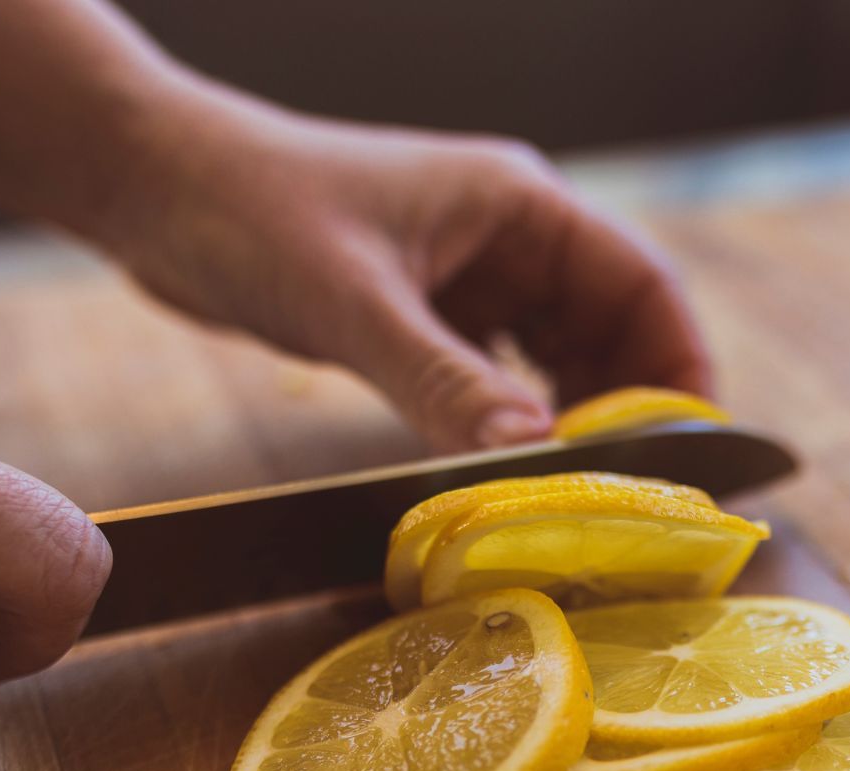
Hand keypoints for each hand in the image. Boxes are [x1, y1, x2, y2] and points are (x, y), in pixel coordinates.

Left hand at [104, 94, 714, 451]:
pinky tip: (509, 475)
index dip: (681, 368)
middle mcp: (505, 239)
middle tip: (641, 501)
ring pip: (554, 360)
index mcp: (517, 206)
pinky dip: (510, 424)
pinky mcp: (420, 314)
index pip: (641, 285)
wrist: (153, 187)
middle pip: (610, 331)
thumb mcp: (355, 305)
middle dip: (632, 411)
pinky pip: (493, 377)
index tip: (697, 452)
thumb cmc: (251, 211)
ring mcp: (463, 277)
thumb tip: (540, 457)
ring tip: (583, 503)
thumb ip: (445, 382)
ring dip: (572, 424)